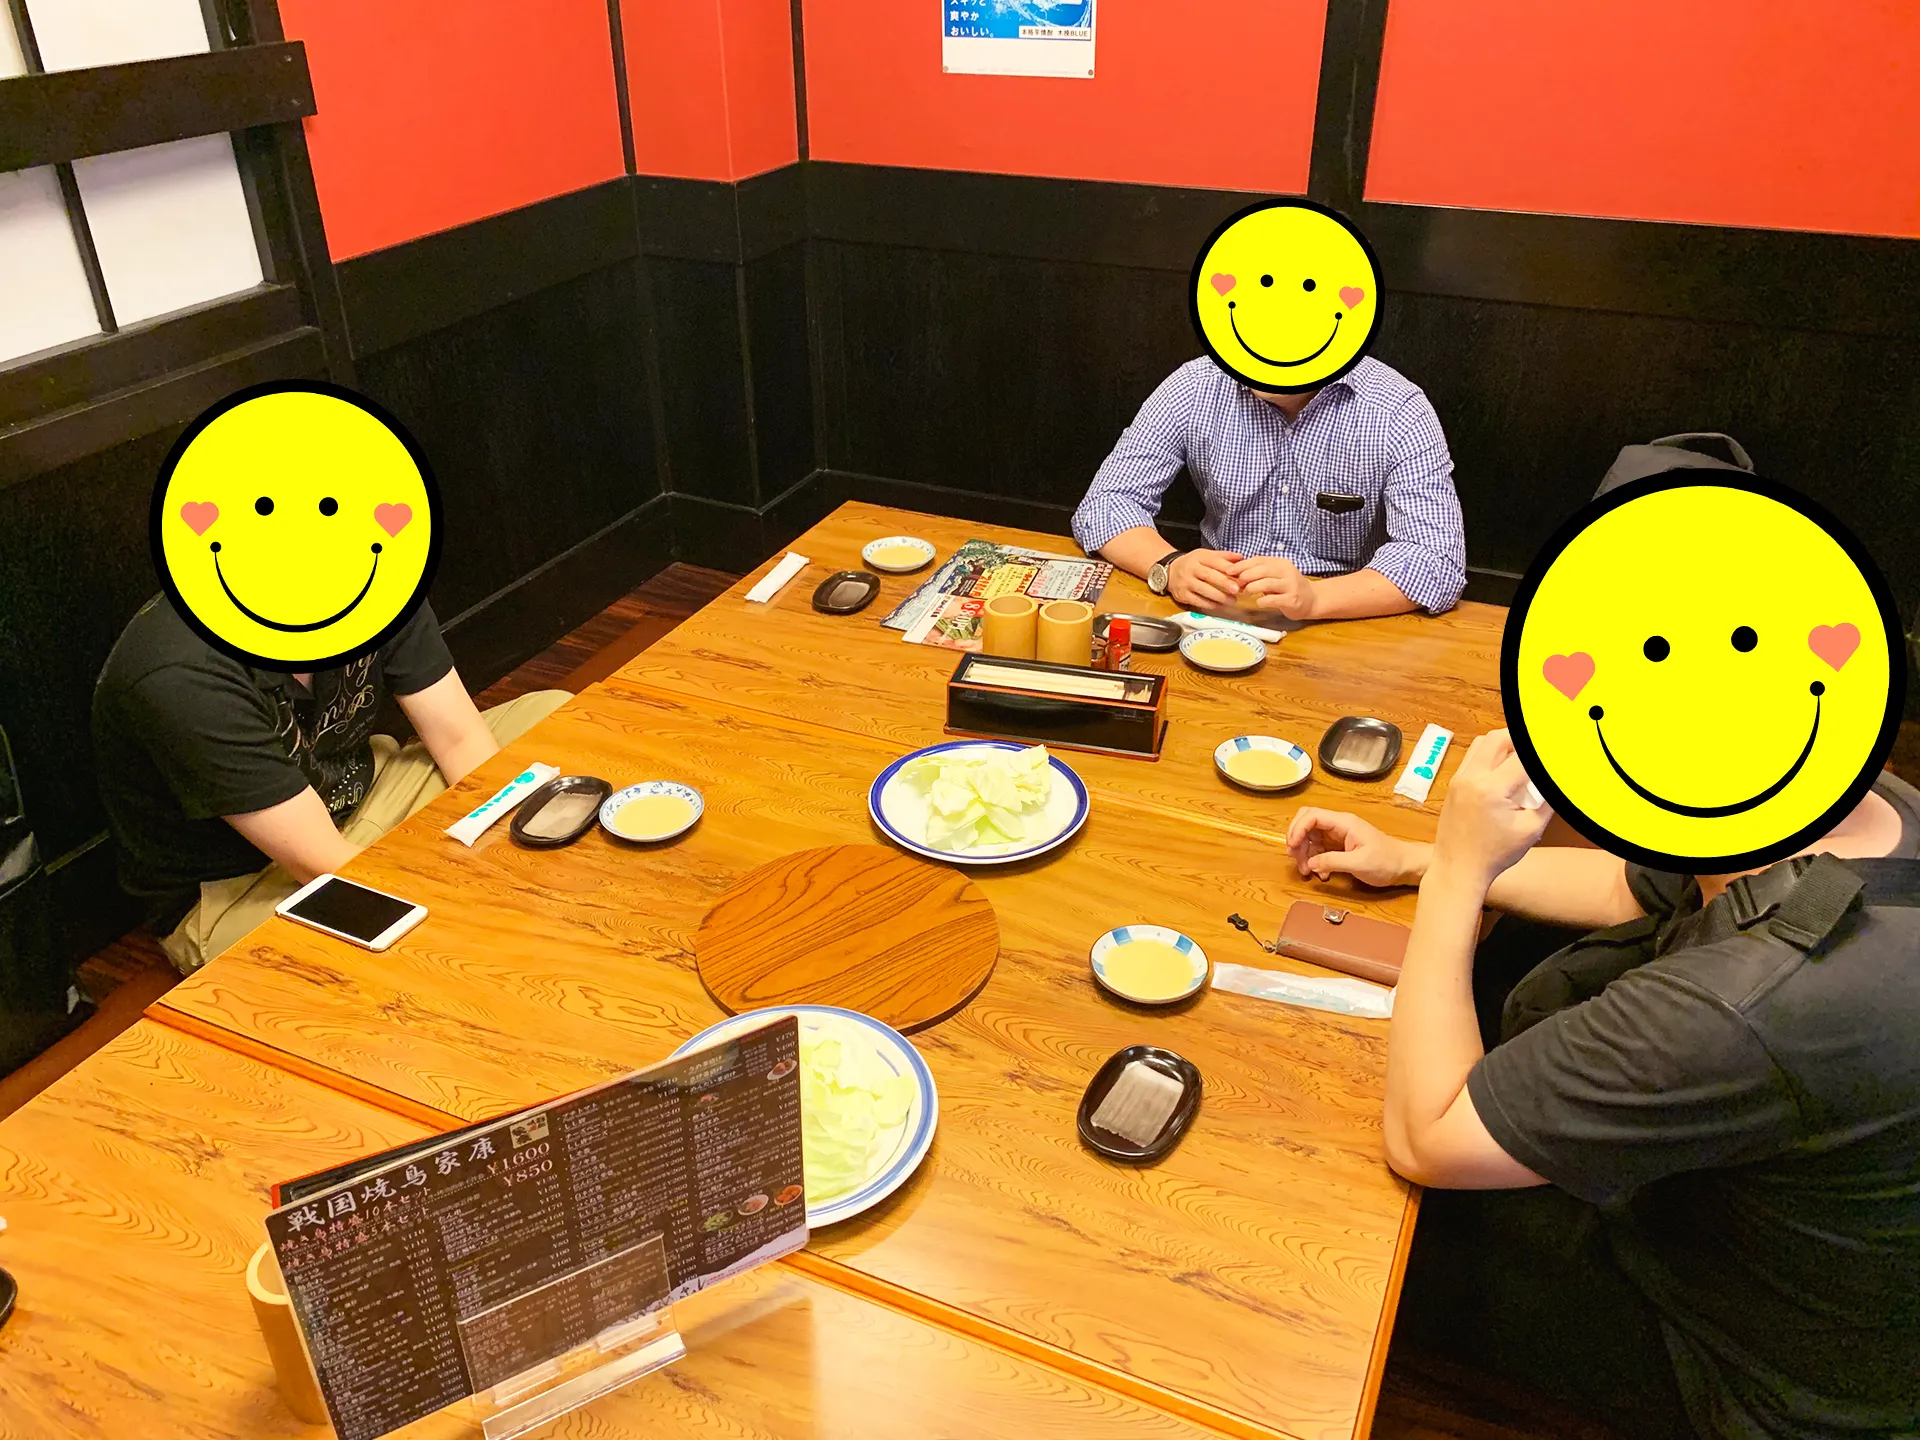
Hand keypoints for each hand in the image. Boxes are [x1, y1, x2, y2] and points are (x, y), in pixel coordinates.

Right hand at [1166, 549, 1244, 608]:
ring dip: (1219, 596)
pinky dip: (1209, 604)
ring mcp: (1185, 582)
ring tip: (1232, 600)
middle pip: (1209, 576)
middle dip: (1224, 583)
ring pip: (1203, 590)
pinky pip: (1197, 601)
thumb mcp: (1205, 555)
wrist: (1169, 571)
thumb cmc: (1193, 564)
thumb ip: (1223, 557)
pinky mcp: (1182, 595)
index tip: (1238, 574)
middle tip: (1237, 589)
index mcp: (1199, 557)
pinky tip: (1220, 605)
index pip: (1214, 561)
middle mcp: (1191, 569)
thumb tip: (1241, 558)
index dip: (1226, 567)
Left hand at [1234, 556, 1318, 618]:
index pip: (1259, 560)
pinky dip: (1261, 601)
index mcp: (1281, 563)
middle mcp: (1287, 571)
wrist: (1311, 600)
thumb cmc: (1288, 587)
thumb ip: (1259, 573)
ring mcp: (1290, 585)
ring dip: (1251, 588)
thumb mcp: (1275, 575)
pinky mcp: (1292, 600)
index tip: (1228, 571)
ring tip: (1245, 593)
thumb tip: (1235, 573)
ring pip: (1266, 583)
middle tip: (1236, 584)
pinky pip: (1272, 599)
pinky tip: (1258, 603)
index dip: (1242, 565)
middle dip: (1245, 576)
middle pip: (1261, 570)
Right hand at [1286, 808, 1429, 886]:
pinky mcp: (1340, 845)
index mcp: (1344, 823)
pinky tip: (1320, 873)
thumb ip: (1332, 861)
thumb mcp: (1359, 863)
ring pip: (1310, 836)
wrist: (1405, 866)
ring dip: (1304, 852)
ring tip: (1308, 871)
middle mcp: (1338, 825)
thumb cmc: (1386, 861)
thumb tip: (1309, 863)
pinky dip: (1314, 859)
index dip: (1297, 829)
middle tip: (1296, 860)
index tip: (1292, 847)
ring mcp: (1338, 835)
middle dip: (1297, 840)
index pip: (1311, 816)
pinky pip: (1319, 848)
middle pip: (1306, 822)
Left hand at [1430, 730, 1552, 888]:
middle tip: (1538, 751)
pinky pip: (1472, 756)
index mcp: (1492, 788)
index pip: (1524, 755)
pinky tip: (1504, 770)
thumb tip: (1560, 779)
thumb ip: (1548, 799)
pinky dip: (1489, 754)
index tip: (1557, 748)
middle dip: (1522, 739)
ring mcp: (1459, 779)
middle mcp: (1472, 777)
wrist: (1458, 869)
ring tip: (1522, 759)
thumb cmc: (1495, 854)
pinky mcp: (1454, 784)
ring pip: (1482, 743)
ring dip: (1504, 743)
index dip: (1543, 750)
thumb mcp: (1531, 829)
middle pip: (1499, 737)